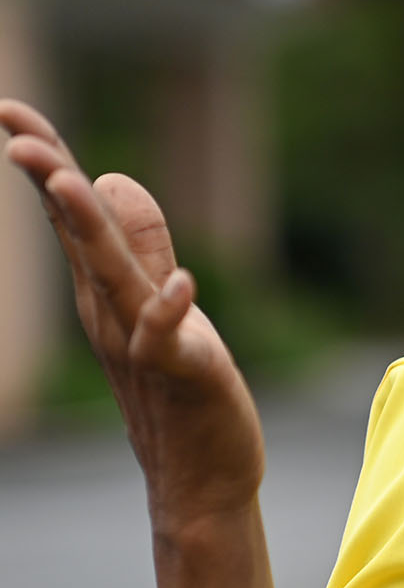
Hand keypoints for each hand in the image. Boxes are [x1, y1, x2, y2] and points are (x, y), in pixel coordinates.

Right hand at [2, 99, 265, 526]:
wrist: (199, 477)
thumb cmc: (181, 386)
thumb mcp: (159, 301)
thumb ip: (140, 244)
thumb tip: (112, 179)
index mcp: (104, 289)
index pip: (69, 215)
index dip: (46, 161)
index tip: (10, 110)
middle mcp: (110, 311)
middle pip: (78, 237)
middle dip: (52, 183)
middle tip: (17, 133)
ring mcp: (141, 342)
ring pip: (112, 280)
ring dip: (93, 232)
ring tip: (78, 182)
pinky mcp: (182, 373)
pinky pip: (167, 341)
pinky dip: (170, 313)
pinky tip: (181, 285)